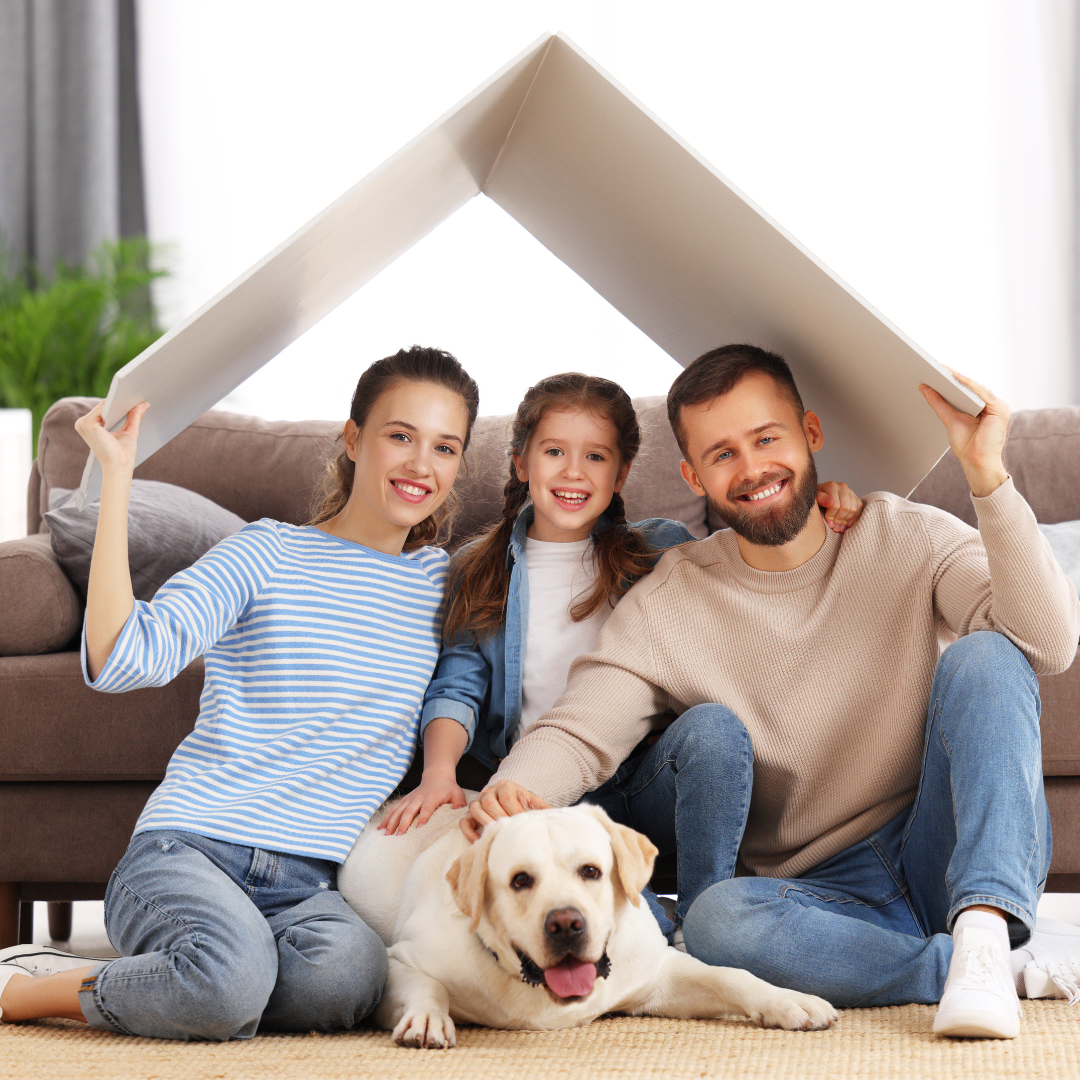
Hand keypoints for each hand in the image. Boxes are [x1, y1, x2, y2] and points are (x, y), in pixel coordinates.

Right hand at [74, 400, 148, 476]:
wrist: (120, 467)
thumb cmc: (123, 454)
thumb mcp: (130, 431)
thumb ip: (134, 416)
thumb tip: (144, 403)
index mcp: (91, 425)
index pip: (105, 409)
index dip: (119, 402)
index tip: (134, 394)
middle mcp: (83, 423)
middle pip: (104, 406)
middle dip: (120, 399)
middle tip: (137, 390)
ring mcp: (83, 423)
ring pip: (103, 406)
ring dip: (118, 400)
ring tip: (134, 393)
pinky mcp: (87, 424)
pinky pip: (102, 408)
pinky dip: (114, 404)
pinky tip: (125, 400)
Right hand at [379, 773, 466, 835]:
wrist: (437, 776)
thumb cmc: (448, 788)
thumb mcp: (457, 793)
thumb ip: (459, 802)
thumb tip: (460, 812)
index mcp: (431, 798)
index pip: (426, 809)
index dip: (423, 817)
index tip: (418, 828)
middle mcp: (418, 798)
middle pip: (409, 811)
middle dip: (403, 823)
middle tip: (398, 835)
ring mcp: (410, 799)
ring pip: (398, 810)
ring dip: (392, 822)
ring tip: (386, 834)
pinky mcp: (405, 801)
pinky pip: (394, 809)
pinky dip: (387, 818)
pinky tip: (380, 828)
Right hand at [459, 781, 550, 842]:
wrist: (512, 803)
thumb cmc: (524, 806)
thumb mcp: (534, 804)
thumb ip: (544, 809)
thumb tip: (559, 818)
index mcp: (506, 786)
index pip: (507, 797)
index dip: (514, 812)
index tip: (522, 824)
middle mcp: (489, 791)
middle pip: (489, 802)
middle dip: (500, 818)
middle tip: (509, 832)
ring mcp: (478, 802)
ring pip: (475, 809)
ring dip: (485, 823)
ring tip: (497, 836)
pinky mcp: (470, 815)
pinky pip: (465, 822)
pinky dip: (470, 833)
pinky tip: (480, 842)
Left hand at [816, 481, 863, 532]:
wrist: (821, 498)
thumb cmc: (816, 500)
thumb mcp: (814, 500)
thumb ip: (820, 499)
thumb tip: (831, 502)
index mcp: (831, 485)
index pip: (835, 504)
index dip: (832, 516)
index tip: (829, 524)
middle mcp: (842, 486)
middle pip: (846, 507)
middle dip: (840, 520)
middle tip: (835, 528)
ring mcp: (850, 492)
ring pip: (853, 509)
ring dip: (846, 520)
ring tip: (839, 528)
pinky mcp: (856, 498)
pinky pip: (859, 509)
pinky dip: (854, 518)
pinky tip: (846, 524)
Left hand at [919, 372, 1009, 496]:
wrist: (977, 462)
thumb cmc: (967, 446)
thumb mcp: (949, 419)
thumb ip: (939, 403)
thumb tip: (924, 387)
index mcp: (984, 408)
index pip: (967, 390)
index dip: (952, 380)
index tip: (936, 369)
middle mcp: (993, 405)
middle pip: (971, 388)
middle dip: (954, 377)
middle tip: (936, 365)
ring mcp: (999, 407)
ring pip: (976, 388)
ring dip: (959, 378)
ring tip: (942, 369)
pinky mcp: (1000, 409)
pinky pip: (981, 393)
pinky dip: (968, 384)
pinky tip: (955, 377)